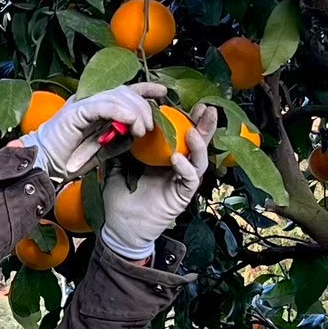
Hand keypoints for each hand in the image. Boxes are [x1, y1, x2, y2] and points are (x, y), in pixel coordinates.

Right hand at [24, 82, 167, 183]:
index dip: (145, 89)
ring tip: (141, 129)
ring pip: (115, 96)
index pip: (125, 91)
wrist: (45, 166)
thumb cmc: (71, 159)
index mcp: (98, 108)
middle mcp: (91, 101)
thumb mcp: (104, 149)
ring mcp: (82, 104)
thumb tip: (138, 132)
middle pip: (124, 91)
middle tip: (150, 126)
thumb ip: (120, 139)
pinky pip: (102, 106)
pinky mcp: (75, 111)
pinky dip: (119, 111)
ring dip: (134, 111)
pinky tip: (130, 120)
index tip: (163, 93)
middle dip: (143, 106)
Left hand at [99, 102, 215, 260]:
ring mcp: (182, 181)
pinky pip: (189, 179)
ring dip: (200, 144)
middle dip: (205, 125)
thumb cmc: (121, 197)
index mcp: (167, 157)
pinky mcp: (182, 196)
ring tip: (193, 131)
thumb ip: (123, 144)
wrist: (121, 226)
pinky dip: (186, 168)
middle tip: (207, 108)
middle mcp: (180, 167)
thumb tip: (121, 120)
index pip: (181, 133)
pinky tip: (177, 158)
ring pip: (200, 159)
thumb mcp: (120, 164)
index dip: (186, 117)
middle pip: (198, 142)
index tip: (185, 101)